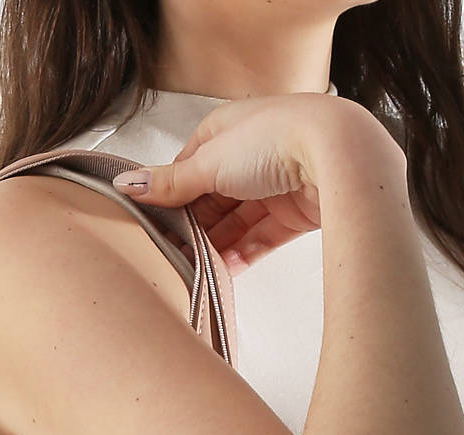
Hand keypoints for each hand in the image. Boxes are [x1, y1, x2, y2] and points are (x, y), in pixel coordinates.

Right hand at [111, 93, 399, 273]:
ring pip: (235, 222)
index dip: (170, 197)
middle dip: (193, 227)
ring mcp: (272, 185)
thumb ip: (169, 182)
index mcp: (225, 131)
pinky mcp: (293, 213)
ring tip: (194, 270)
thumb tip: (126, 184)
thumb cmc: (274, 140)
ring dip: (215, 246)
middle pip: (211, 199)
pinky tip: (223, 274)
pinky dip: (242, 255)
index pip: (188, 168)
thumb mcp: (211, 161)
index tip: (152, 225)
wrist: (337, 154)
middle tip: (170, 256)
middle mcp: (249, 155)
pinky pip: (260, 239)